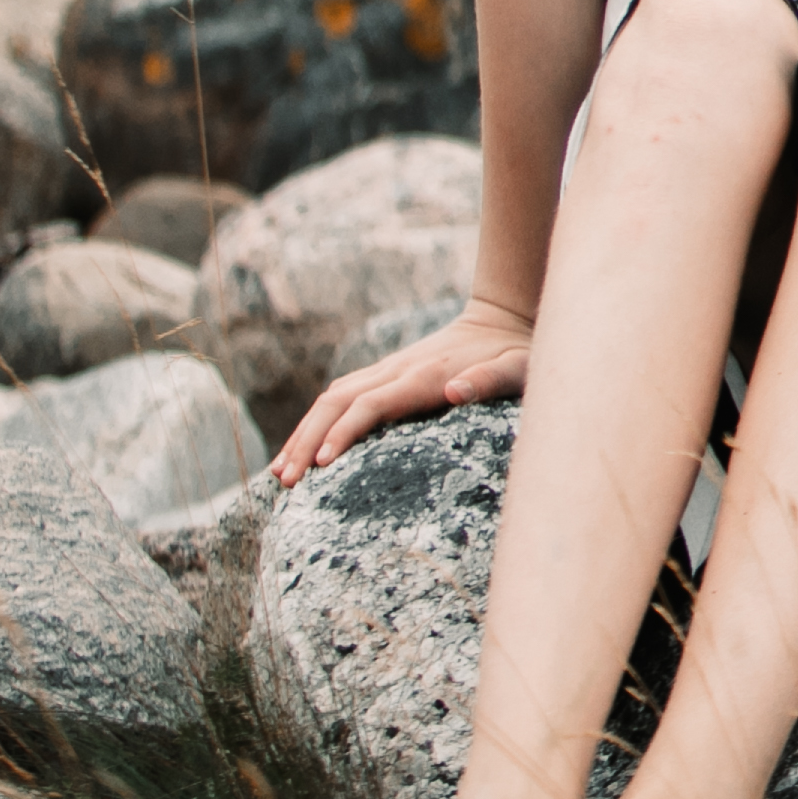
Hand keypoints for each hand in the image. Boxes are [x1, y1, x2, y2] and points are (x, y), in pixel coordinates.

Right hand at [269, 297, 533, 481]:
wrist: (502, 317)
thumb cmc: (515, 353)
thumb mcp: (517, 367)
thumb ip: (492, 379)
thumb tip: (455, 390)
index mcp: (425, 376)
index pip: (371, 404)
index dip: (343, 432)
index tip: (320, 463)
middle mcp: (398, 370)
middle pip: (337, 401)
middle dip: (307, 439)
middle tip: (285, 481)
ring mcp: (387, 369)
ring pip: (331, 398)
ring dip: (303, 433)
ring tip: (280, 475)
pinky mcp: (384, 373)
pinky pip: (340, 397)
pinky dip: (315, 422)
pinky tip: (300, 450)